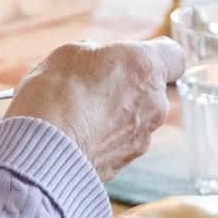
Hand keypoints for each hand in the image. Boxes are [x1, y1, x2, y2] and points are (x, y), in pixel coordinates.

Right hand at [6, 38, 185, 180]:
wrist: (42, 151)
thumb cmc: (56, 95)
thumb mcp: (69, 54)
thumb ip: (93, 54)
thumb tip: (94, 60)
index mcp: (145, 68)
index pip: (175, 56)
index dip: (157, 55)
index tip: (135, 57)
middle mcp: (153, 104)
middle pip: (149, 90)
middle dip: (124, 87)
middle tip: (90, 86)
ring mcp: (142, 138)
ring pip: (134, 119)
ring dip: (113, 115)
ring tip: (76, 115)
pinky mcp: (124, 164)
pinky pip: (118, 144)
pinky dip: (102, 138)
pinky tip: (74, 135)